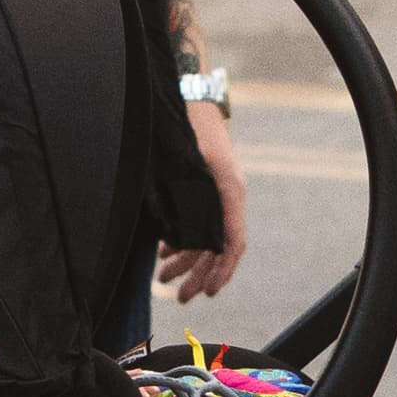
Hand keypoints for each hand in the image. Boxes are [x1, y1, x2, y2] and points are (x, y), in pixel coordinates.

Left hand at [159, 101, 249, 303]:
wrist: (191, 97)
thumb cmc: (189, 126)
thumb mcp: (188, 162)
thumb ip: (187, 199)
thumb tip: (177, 241)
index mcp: (229, 192)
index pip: (233, 242)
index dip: (222, 270)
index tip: (209, 292)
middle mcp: (226, 196)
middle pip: (217, 246)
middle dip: (199, 274)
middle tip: (181, 299)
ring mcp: (215, 193)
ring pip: (204, 237)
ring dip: (186, 260)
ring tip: (164, 280)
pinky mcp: (202, 189)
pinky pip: (197, 223)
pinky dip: (181, 240)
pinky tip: (164, 253)